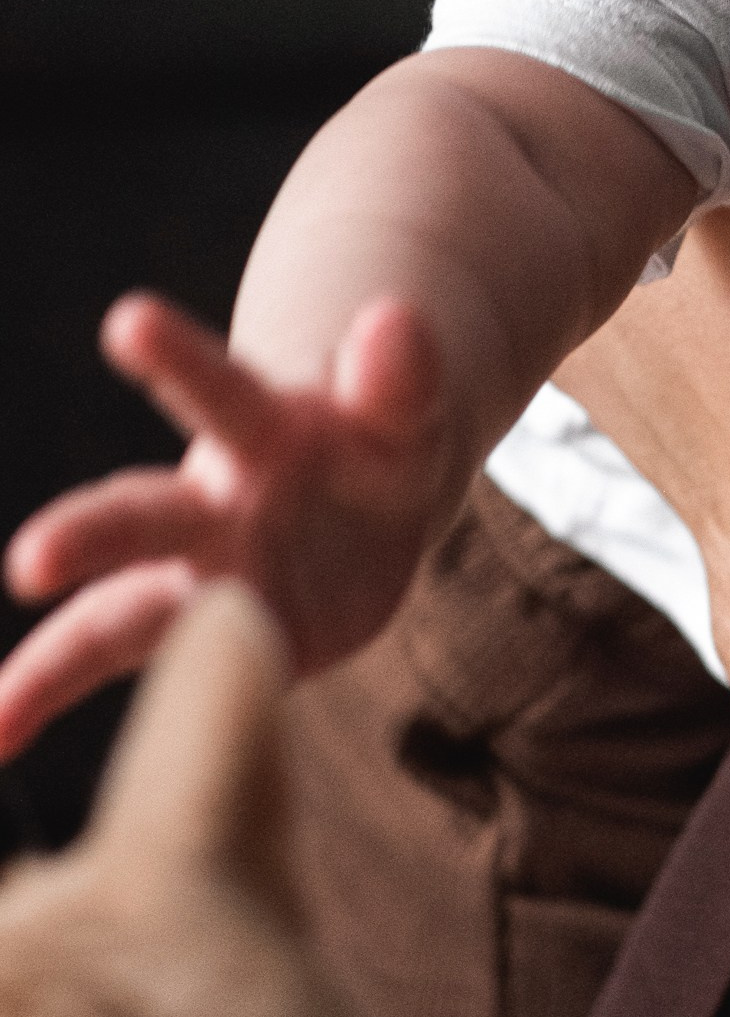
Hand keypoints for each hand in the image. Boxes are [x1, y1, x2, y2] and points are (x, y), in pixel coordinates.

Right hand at [0, 292, 451, 753]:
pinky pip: (121, 667)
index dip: (183, 359)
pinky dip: (47, 696)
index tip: (130, 321)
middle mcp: (205, 507)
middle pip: (143, 517)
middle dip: (92, 536)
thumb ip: (399, 378)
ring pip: (116, 617)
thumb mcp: (404, 414)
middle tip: (33, 561)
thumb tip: (396, 319)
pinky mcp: (201, 640)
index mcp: (260, 434)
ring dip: (55, 660)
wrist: (362, 504)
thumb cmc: (375, 444)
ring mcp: (196, 579)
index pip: (224, 393)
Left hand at [557, 86, 729, 975]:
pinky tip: (688, 167)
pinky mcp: (575, 347)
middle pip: (508, 55)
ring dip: (588, 91)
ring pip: (533, 142)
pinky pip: (559, 220)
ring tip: (676, 39)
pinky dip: (604, 178)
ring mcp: (546, 296)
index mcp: (596, 164)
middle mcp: (536, 229)